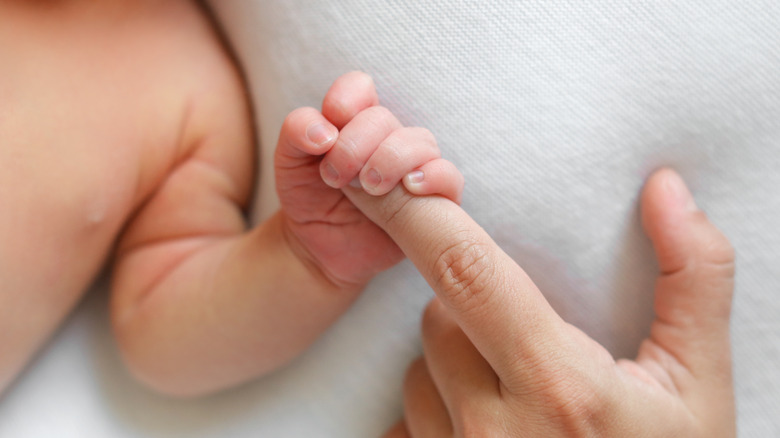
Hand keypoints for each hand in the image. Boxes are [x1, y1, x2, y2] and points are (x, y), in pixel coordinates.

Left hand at [275, 71, 462, 288]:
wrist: (318, 249)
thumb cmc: (308, 199)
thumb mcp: (288, 164)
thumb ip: (296, 132)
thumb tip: (324, 130)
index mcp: (353, 121)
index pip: (360, 88)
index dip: (345, 102)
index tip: (325, 138)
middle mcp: (387, 139)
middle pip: (383, 118)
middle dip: (354, 146)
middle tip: (334, 178)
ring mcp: (412, 167)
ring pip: (421, 142)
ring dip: (391, 160)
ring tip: (369, 187)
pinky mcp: (433, 200)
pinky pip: (450, 177)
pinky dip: (435, 175)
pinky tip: (411, 187)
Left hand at [342, 169, 734, 436]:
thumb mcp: (700, 384)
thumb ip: (693, 280)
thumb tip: (666, 190)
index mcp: (559, 385)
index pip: (465, 272)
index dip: (417, 215)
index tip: (382, 179)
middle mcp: (494, 428)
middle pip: (437, 318)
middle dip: (469, 308)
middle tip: (527, 342)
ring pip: (418, 372)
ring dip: (453, 366)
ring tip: (516, 397)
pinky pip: (406, 423)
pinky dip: (437, 412)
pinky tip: (489, 430)